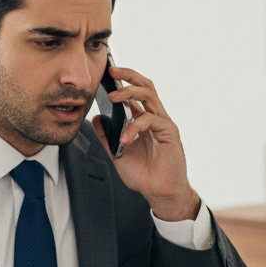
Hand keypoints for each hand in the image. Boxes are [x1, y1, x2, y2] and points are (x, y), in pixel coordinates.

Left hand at [91, 67, 200, 221]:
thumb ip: (107, 136)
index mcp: (144, 120)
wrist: (159, 193)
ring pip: (149, 96)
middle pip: (146, 86)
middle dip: (129, 76)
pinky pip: (151, 120)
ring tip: (113, 99)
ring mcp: (163, 124)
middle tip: (112, 72)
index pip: (136, 92)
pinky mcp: (169, 133)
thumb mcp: (117, 154)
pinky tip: (125, 139)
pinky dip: (135, 127)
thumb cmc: (144, 175)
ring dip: (129, 93)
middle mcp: (155, 118)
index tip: (108, 72)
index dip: (124, 80)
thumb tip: (96, 118)